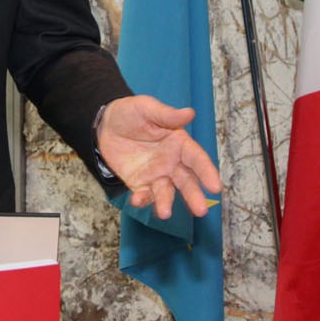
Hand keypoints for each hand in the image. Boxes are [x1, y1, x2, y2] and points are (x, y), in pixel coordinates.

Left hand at [96, 94, 221, 220]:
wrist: (104, 125)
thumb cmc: (130, 113)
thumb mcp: (146, 108)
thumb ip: (166, 114)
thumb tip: (190, 113)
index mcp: (179, 143)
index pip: (197, 159)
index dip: (207, 172)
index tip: (215, 187)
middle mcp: (172, 162)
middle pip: (187, 181)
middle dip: (194, 196)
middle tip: (201, 211)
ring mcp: (156, 175)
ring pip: (166, 192)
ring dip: (166, 203)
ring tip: (164, 213)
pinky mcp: (139, 184)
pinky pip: (144, 195)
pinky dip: (142, 200)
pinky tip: (137, 200)